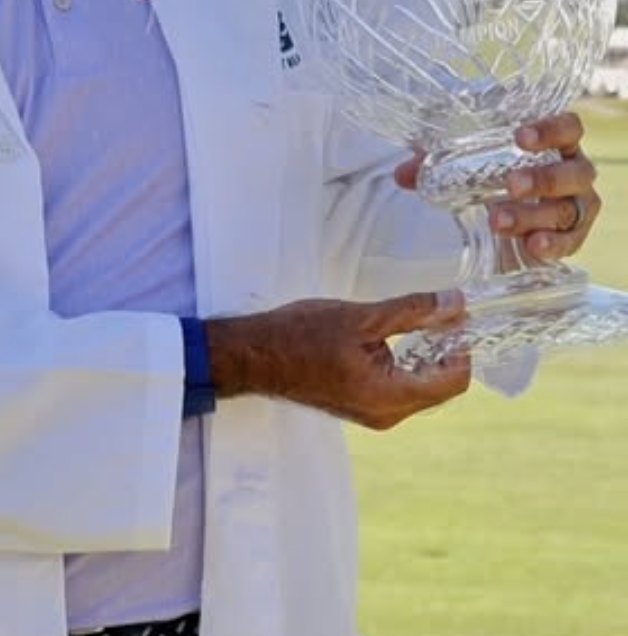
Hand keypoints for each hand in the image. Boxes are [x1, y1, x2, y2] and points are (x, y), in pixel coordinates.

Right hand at [204, 290, 470, 429]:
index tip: (457, 317)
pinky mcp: (361, 406)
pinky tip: (391, 338)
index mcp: (391, 396)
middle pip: (439, 387)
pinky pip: (399, 390)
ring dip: (425, 356)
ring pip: (419, 388)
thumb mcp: (362, 316)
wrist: (255, 356)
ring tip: (416, 322)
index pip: (454, 382)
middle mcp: (387, 414)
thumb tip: (455, 303)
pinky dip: (405, 365)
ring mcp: (373, 414)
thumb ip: (412, 311)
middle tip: (439, 313)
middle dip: (445, 350)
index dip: (463, 348)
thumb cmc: (301, 334)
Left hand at [394, 110, 600, 263]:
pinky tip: (532, 246)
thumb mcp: (465, 163)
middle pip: (575, 172)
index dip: (551, 129)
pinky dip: (553, 245)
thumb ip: (436, 163)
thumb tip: (403, 174)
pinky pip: (572, 242)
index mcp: (555, 143)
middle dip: (544, 178)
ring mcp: (576, 206)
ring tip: (498, 220)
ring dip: (534, 215)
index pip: (568, 127)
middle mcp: (573, 172)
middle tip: (511, 184)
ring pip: (569, 209)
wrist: (505, 215)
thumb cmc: (491, 174)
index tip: (520, 137)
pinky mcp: (572, 236)